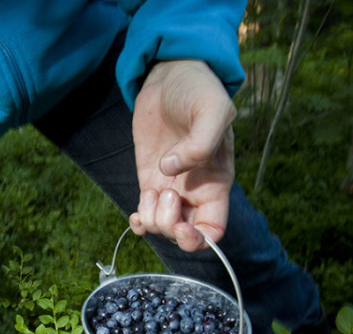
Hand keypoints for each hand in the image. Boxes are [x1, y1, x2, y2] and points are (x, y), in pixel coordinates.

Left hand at [129, 59, 235, 251]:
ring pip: (162, 228)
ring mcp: (171, 187)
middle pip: (185, 235)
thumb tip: (170, 169)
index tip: (181, 226)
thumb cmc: (200, 91)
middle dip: (170, 227)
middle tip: (165, 193)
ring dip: (152, 219)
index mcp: (216, 182)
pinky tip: (136, 213)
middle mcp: (195, 191)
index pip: (214, 230)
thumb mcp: (212, 109)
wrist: (171, 75)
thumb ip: (201, 142)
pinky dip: (139, 222)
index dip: (199, 239)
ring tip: (151, 190)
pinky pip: (145, 215)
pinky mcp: (149, 181)